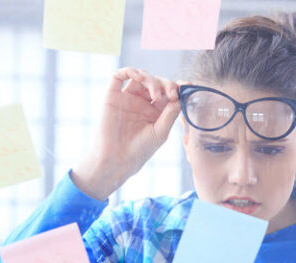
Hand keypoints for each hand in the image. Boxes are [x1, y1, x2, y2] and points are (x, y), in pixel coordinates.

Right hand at [71, 67, 182, 200]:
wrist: (117, 158)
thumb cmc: (140, 149)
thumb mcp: (161, 131)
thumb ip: (171, 113)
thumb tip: (180, 96)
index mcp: (156, 110)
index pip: (168, 91)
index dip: (175, 87)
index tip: (183, 89)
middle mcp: (142, 102)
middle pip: (156, 82)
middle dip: (165, 84)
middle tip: (169, 95)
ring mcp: (127, 98)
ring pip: (140, 77)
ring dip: (150, 79)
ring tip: (155, 93)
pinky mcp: (112, 96)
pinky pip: (119, 76)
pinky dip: (129, 71)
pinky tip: (138, 76)